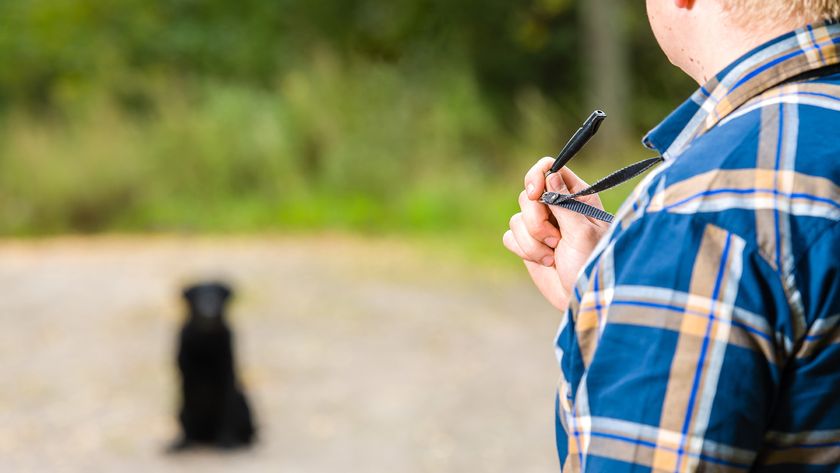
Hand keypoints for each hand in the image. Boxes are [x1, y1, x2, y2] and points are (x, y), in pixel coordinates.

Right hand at [503, 157, 610, 310]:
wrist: (582, 297)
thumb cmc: (591, 264)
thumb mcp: (582, 232)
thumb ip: (564, 202)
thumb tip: (551, 174)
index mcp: (576, 197)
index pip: (549, 169)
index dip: (537, 177)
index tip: (536, 194)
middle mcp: (557, 208)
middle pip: (528, 195)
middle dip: (536, 221)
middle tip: (555, 240)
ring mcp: (541, 227)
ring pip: (517, 218)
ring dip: (533, 241)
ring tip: (554, 256)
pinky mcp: (528, 245)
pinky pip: (510, 237)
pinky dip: (524, 250)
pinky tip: (545, 262)